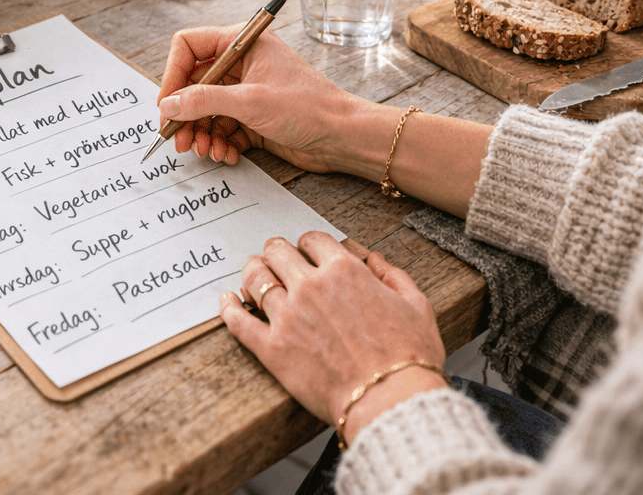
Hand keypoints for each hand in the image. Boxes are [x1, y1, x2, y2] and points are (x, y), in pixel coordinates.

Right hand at [155, 26, 357, 169]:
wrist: (343, 137)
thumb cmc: (308, 107)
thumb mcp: (249, 101)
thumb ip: (204, 100)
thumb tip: (168, 104)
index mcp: (242, 42)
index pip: (189, 46)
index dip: (172, 74)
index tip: (167, 103)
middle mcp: (241, 63)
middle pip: (193, 83)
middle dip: (184, 113)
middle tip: (179, 139)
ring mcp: (246, 91)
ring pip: (205, 109)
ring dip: (200, 132)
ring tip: (206, 151)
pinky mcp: (252, 117)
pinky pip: (221, 127)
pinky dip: (219, 142)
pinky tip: (226, 155)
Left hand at [220, 235, 447, 439]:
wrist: (392, 401)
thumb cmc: (409, 358)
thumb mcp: (417, 306)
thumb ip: (393, 275)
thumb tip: (374, 259)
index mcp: (345, 271)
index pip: (313, 240)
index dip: (308, 244)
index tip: (307, 252)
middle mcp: (311, 287)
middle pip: (278, 252)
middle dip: (277, 251)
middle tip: (276, 258)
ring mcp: (288, 317)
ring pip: (255, 278)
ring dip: (253, 271)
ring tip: (253, 273)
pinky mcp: (272, 349)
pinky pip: (238, 321)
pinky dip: (228, 307)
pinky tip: (226, 300)